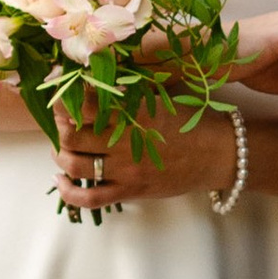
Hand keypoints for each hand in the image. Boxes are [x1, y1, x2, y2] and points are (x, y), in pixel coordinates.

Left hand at [53, 104, 235, 216]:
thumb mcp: (159, 97)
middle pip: (70, 137)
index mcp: (132, 113)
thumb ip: (128, 91)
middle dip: (58, 127)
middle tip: (60, 120)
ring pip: (74, 166)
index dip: (62, 100)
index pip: (83, 105)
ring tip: (60, 146)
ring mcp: (126, 171)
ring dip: (59, 155)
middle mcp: (125, 143)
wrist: (220, 154)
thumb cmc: (191, 120)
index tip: (57, 93)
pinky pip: (89, 199)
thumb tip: (94, 79)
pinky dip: (68, 191)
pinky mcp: (130, 191)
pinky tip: (60, 179)